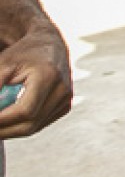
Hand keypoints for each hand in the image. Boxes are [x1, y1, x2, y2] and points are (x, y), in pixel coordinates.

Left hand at [0, 24, 73, 139]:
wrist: (49, 44)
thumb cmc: (25, 52)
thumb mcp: (3, 64)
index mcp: (49, 76)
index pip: (24, 110)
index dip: (2, 121)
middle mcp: (62, 90)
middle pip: (30, 124)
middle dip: (4, 131)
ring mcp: (66, 99)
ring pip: (34, 128)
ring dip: (11, 131)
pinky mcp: (65, 106)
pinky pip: (40, 124)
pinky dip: (22, 126)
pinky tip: (10, 121)